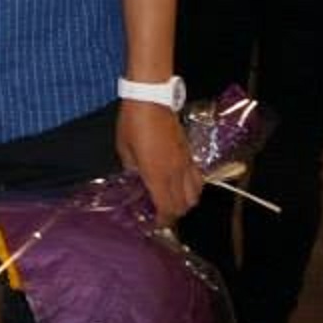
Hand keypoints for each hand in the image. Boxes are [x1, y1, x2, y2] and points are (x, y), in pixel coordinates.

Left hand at [117, 101, 202, 225]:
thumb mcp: (124, 148)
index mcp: (157, 174)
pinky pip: (198, 178)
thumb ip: (131, 169)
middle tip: (158, 212)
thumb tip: (135, 179)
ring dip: (185, 202)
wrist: (152, 99)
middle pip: (184, 206)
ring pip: (195, 195)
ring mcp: (186, 163)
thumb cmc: (133, 122)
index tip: (152, 223)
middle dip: (172, 214)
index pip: (166, 208)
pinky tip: (180, 183)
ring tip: (170, 199)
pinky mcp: (190, 154)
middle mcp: (176, 172)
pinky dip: (192, 188)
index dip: (161, 221)